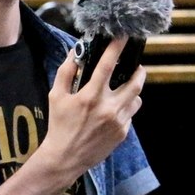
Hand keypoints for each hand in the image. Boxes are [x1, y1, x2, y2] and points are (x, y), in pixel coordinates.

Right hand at [40, 37, 145, 177]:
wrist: (65, 158)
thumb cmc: (59, 125)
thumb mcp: (56, 96)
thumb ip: (66, 72)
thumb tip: (75, 53)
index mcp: (90, 96)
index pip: (107, 65)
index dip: (117, 48)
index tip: (124, 36)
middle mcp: (108, 108)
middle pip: (135, 83)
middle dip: (139, 71)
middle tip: (137, 66)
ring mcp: (118, 122)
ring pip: (136, 99)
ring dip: (133, 91)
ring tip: (126, 88)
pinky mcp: (122, 133)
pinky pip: (130, 115)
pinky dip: (126, 108)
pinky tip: (115, 109)